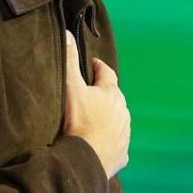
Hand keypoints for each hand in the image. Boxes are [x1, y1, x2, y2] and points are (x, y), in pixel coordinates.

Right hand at [62, 30, 130, 178]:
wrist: (87, 159)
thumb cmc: (79, 121)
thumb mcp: (71, 87)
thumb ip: (70, 61)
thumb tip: (67, 34)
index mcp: (112, 94)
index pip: (107, 73)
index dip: (99, 67)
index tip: (94, 64)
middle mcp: (123, 112)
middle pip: (115, 98)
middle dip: (105, 93)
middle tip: (92, 92)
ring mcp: (125, 134)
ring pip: (118, 120)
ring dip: (109, 118)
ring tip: (96, 119)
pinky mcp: (122, 154)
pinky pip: (117, 144)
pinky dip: (111, 141)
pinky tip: (102, 144)